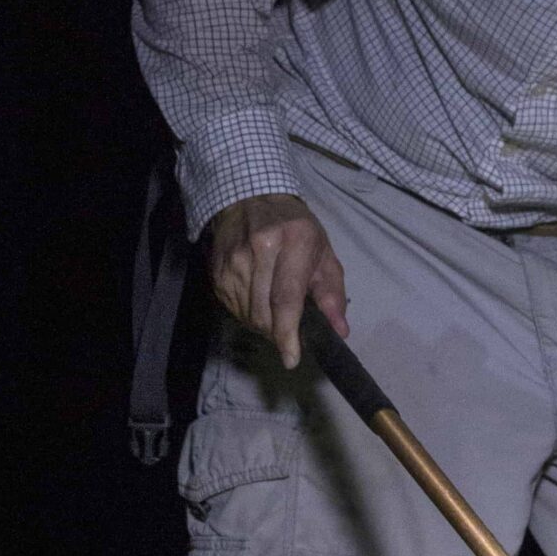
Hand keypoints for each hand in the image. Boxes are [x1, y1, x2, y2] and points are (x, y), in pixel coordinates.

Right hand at [208, 192, 348, 370]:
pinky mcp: (217, 268)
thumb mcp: (323, 254)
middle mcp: (261, 249)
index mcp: (295, 242)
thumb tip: (340, 331)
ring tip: (273, 309)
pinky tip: (256, 299)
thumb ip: (332, 294)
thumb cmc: (296, 228)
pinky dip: (246, 313)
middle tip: (288, 329)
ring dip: (262, 324)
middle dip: (278, 332)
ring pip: (247, 314)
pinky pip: (232, 307)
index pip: (286, 298)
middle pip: (265, 313)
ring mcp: (234, 259)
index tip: (292, 358)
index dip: (288, 333)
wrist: (250, 197)